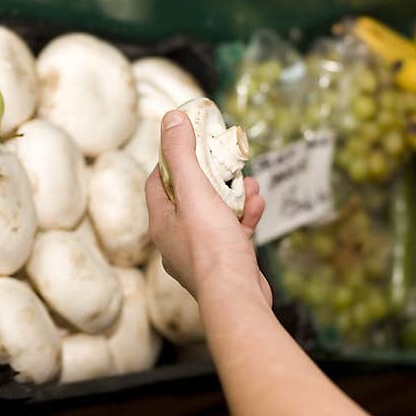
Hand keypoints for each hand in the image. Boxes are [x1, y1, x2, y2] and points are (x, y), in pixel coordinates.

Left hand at [145, 110, 270, 305]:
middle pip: (190, 196)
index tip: (191, 143)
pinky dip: (244, 216)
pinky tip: (257, 205)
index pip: (157, 181)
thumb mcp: (195, 191)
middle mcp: (175, 239)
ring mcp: (200, 254)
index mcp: (161, 222)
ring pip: (215, 213)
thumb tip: (171, 119)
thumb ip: (182, 154)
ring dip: (233, 195)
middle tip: (229, 161)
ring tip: (249, 184)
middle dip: (213, 176)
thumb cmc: (211, 246)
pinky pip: (232, 232)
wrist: (236, 297)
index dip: (172, 159)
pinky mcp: (224, 263)